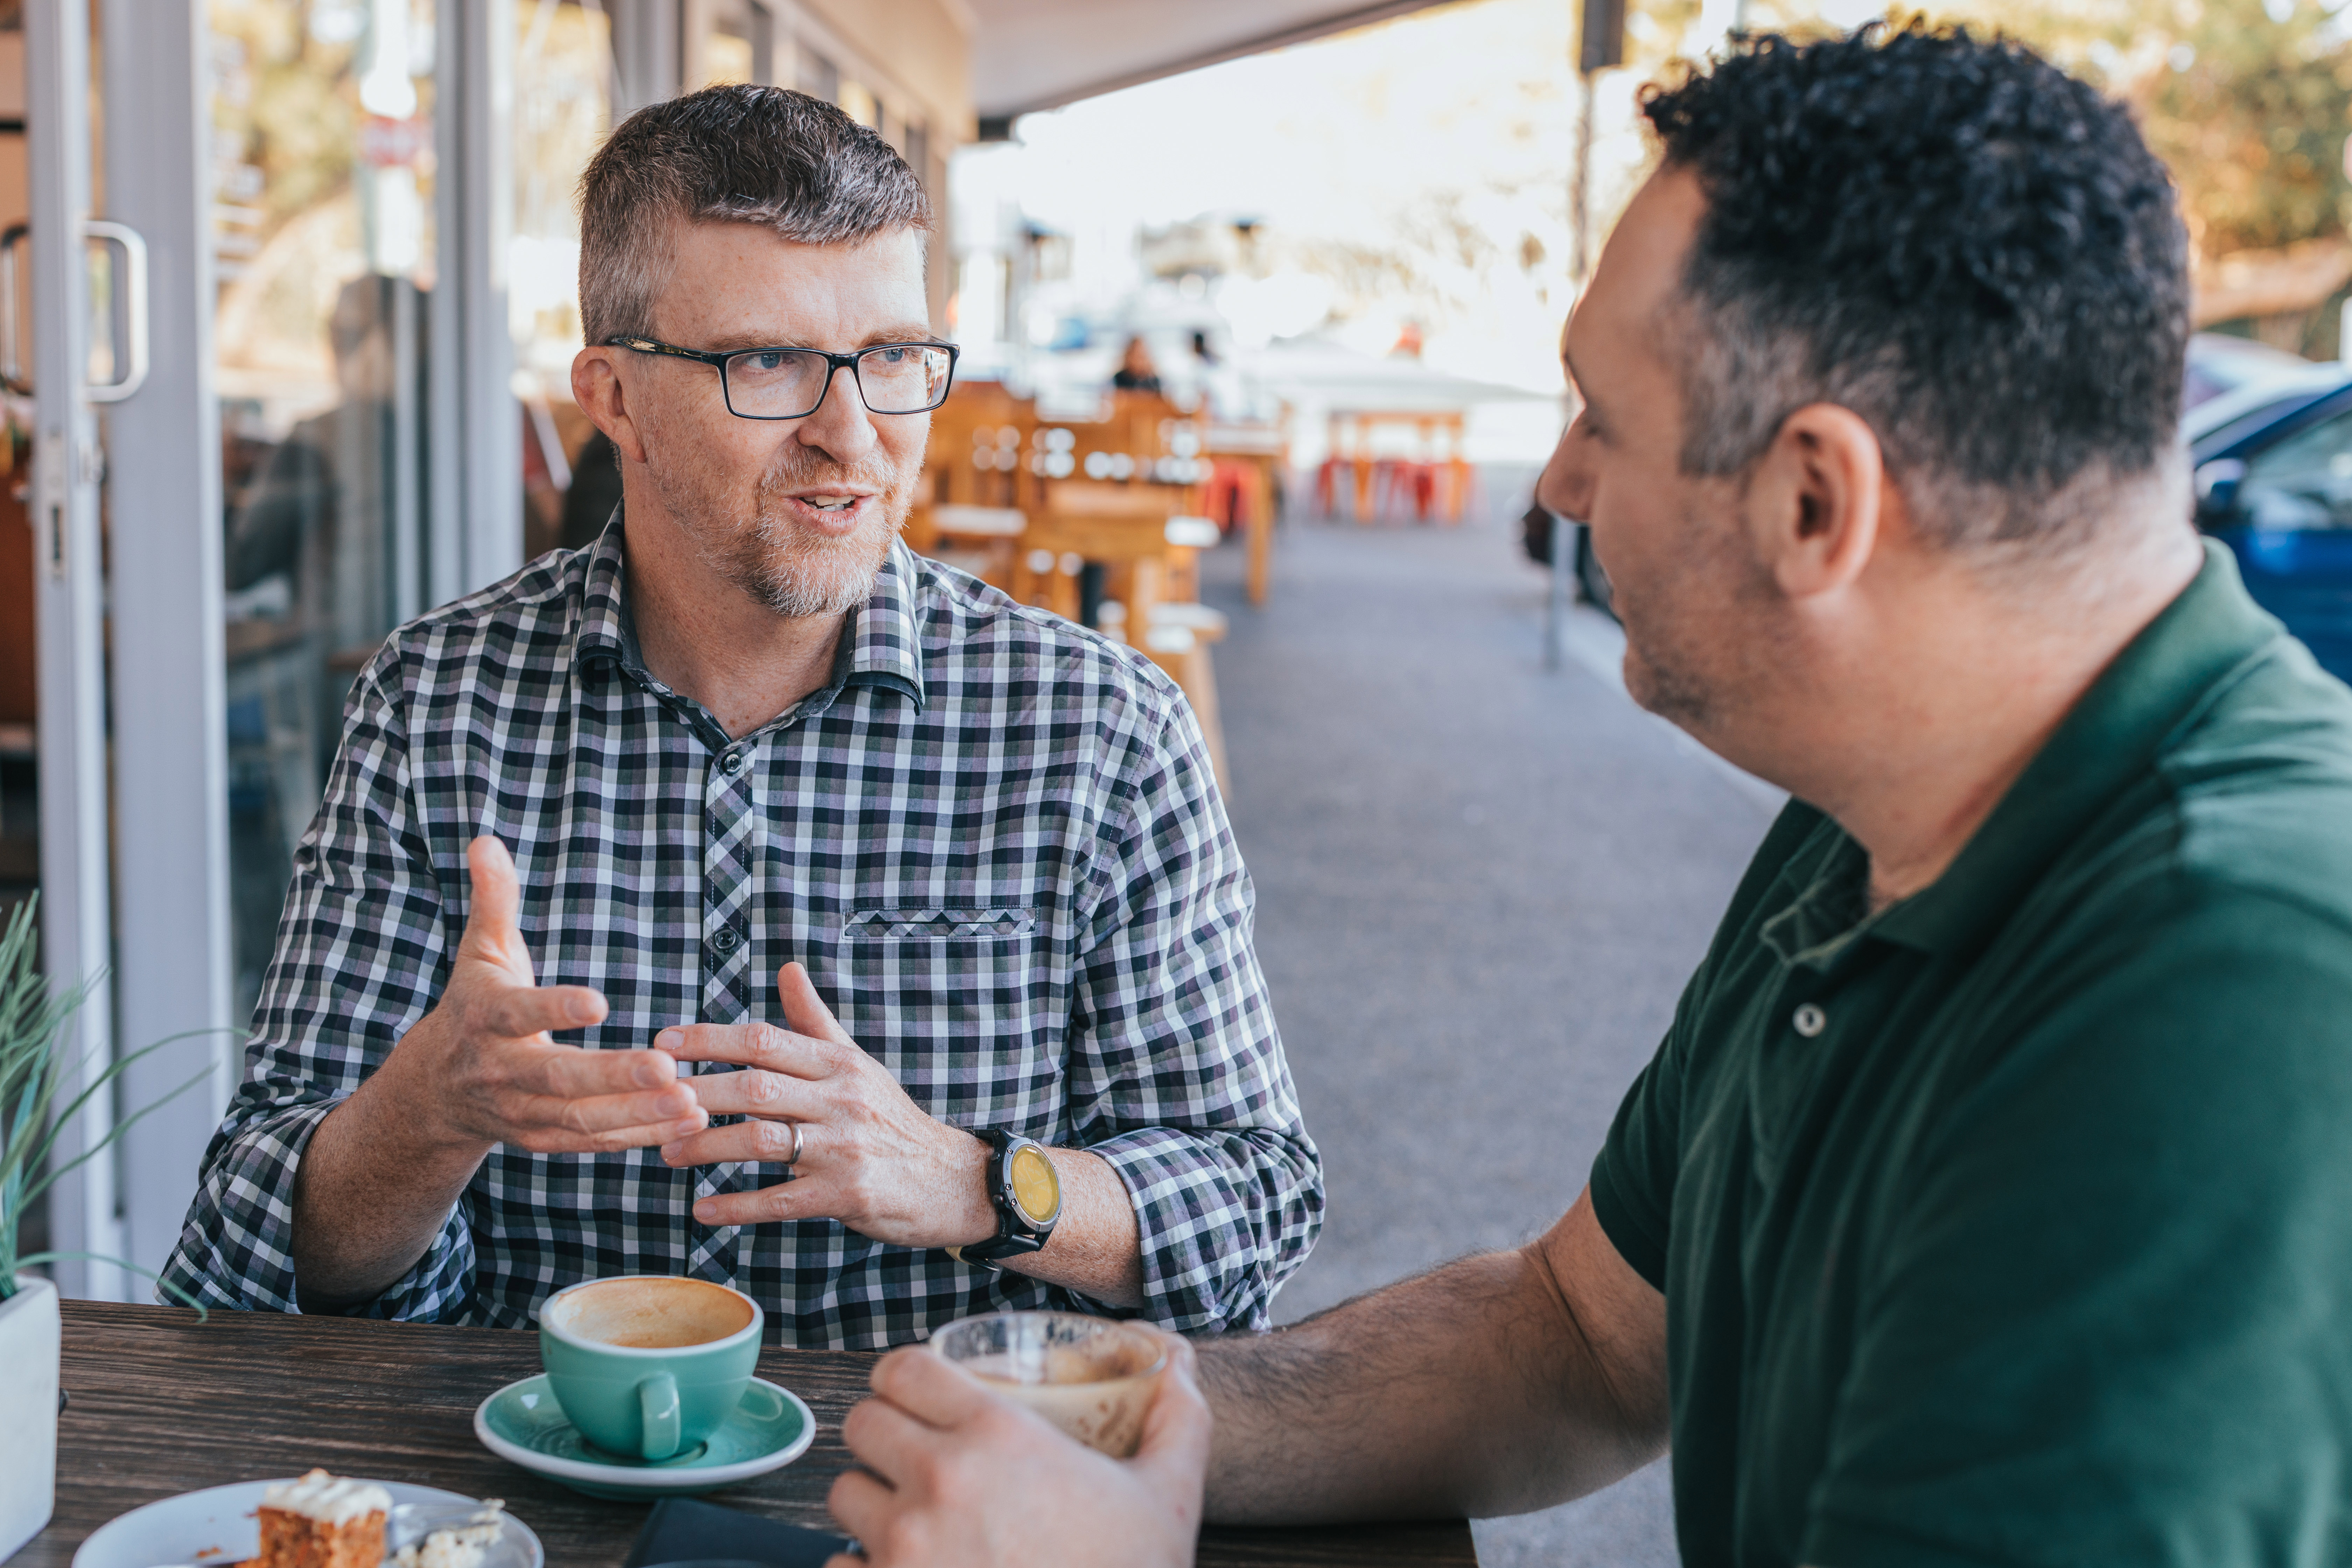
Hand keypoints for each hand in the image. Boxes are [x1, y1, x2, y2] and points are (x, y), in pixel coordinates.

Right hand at [393, 836, 706, 1155]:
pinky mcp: (542, 1139)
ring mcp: (520, 1112)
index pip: (518, 1013)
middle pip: (557, 1078)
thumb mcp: (479, 950)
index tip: (601, 1002)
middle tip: (667, 1068)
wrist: (435, 1090)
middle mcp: (501, 1071)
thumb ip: (492, 899)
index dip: (555, 1009)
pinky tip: (689, 1122)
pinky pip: (592, 1143)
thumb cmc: (474, 1004)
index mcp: (485, 1018)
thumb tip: (485, 840)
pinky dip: (639, 1137)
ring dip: (637, 1114)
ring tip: (693, 1101)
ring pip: (580, 1119)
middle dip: (612, 1076)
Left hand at [655, 964, 995, 1245]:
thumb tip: (788, 967)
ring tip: (668, 1154)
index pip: (766, 1040)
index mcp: (840, 1064)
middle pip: (757, 1087)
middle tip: (652, 1103)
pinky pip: (780, 1201)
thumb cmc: (890, 1118)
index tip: (663, 1044)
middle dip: (699, 1093)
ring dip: (708, 1148)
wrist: (949, 1179)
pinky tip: (704, 1210)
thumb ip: (815, 1021)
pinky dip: (737, 1207)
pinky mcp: (847, 1195)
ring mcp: (845, 1149)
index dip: (710, 1040)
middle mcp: (843, 1100)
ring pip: (762, 1141)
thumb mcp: (857, 1064)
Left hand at [825, 1330, 1207, 1567]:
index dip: (909, 1377)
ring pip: (843, 1494)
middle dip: (887, 1434)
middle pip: (861, 1423)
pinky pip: (838, 1566)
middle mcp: (938, 1484)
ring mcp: (902, 1550)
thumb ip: (1178, 1416)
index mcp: (997, 1437)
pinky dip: (862, 1567)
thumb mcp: (1172, 1493)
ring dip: (873, 1501)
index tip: (923, 1396)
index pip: (902, 1369)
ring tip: (915, 1519)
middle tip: (919, 1456)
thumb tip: (1174, 1361)